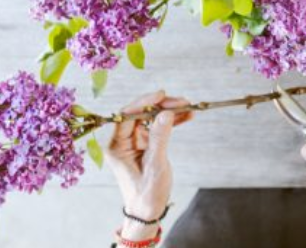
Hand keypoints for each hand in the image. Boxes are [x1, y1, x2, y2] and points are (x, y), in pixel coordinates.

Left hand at [106, 91, 191, 238]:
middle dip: (161, 106)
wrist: (147, 211)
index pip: (126, 116)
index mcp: (116, 146)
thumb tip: (165, 113)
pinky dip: (172, 122)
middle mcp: (122, 140)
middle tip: (182, 102)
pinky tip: (187, 117)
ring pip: (150, 118)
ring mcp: (133, 141)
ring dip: (169, 112)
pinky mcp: (145, 144)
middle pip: (140, 113)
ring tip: (188, 107)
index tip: (162, 95)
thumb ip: (160, 138)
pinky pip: (157, 127)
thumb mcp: (155, 165)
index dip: (144, 102)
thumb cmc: (146, 193)